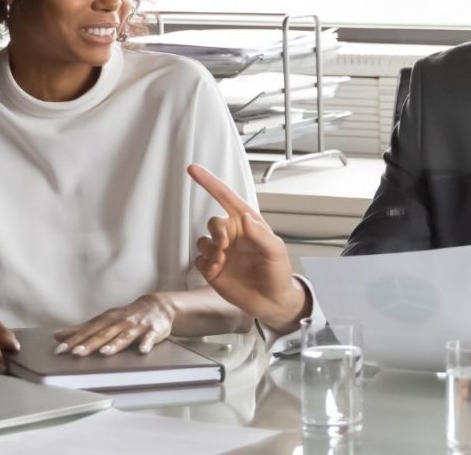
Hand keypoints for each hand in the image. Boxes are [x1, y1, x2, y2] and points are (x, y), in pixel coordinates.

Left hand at [55, 294, 176, 355]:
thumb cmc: (127, 316)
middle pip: (103, 334)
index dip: (73, 340)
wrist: (157, 306)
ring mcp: (136, 326)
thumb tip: (58, 335)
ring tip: (104, 353)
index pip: (87, 331)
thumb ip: (82, 329)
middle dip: (89, 343)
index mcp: (107, 319)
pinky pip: (149, 339)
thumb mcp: (104, 320)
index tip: (59, 350)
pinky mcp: (153, 331)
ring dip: (114, 344)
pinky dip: (146, 344)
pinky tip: (142, 351)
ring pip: (124, 336)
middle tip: (75, 353)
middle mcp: (120, 322)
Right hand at [188, 164, 307, 332]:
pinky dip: (205, 263)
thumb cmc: (278, 272)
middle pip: (213, 222)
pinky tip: (217, 270)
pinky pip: (199, 259)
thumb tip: (243, 218)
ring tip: (223, 262)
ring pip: (203, 240)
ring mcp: (221, 252)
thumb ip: (260, 234)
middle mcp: (232, 235)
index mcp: (247, 224)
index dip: (209, 183)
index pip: (226, 198)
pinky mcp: (212, 268)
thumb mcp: (275, 251)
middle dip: (217, 232)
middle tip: (225, 247)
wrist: (272, 302)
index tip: (191, 169)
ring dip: (211, 250)